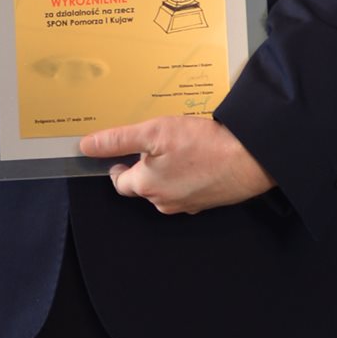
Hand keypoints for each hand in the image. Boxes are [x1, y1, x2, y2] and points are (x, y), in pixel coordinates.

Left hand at [79, 117, 276, 214]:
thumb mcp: (154, 132)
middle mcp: (165, 202)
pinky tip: (197, 158)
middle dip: (144, 168)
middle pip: (144, 186)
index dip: (118, 168)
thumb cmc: (203, 145)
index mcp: (147, 187)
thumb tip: (87, 147)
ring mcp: (188, 205)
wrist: (250, 159)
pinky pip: (188, 189)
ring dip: (167, 172)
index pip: (121, 183)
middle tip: (154, 145)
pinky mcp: (208, 201)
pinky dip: (187, 176)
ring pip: (166, 189)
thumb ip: (118, 140)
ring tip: (178, 148)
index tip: (121, 157)